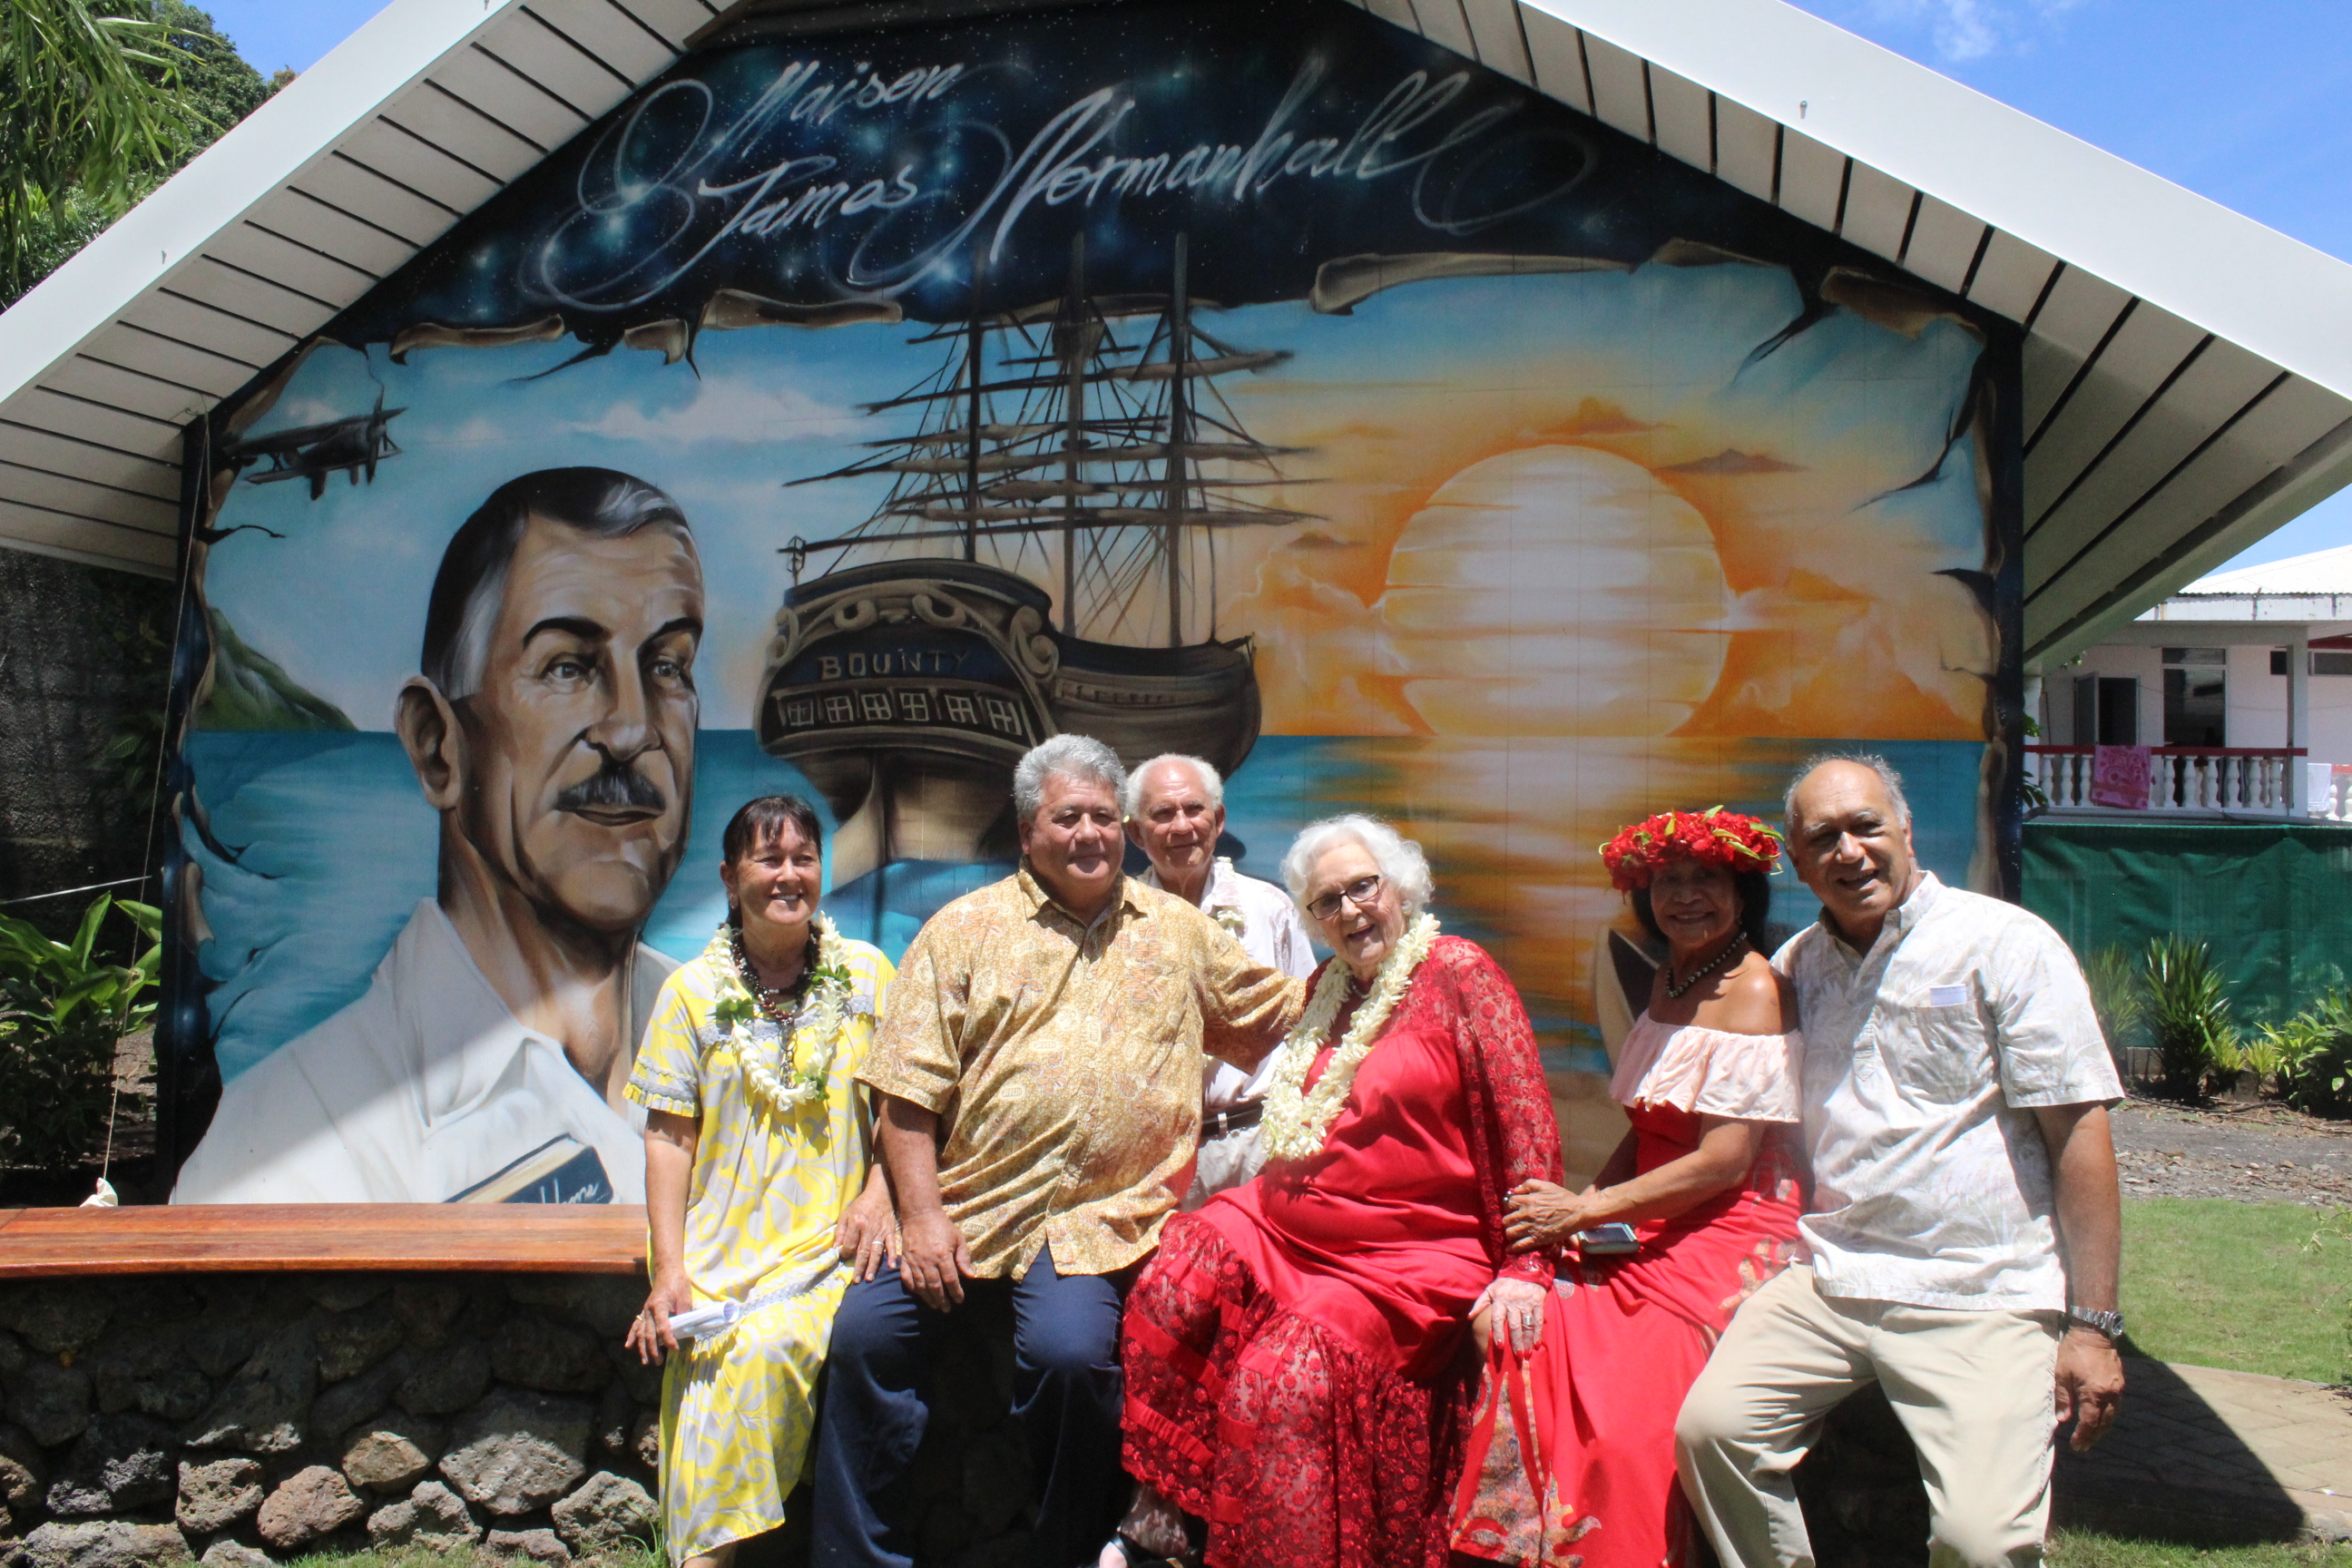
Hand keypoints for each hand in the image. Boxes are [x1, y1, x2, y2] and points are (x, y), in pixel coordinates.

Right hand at [625, 1268, 693, 1364]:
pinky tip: (628, 1346)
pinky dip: (632, 1336)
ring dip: (643, 1348)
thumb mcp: (685, 1298)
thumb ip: (684, 1314)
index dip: (669, 1339)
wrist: (668, 1271)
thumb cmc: (678, 1283)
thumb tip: (687, 1332)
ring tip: (646, 1361)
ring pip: (641, 1332)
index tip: (676, 1349)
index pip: (663, 1327)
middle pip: (649, 1333)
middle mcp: (649, 1310)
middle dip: (654, 1349)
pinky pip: (635, 1325)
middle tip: (659, 1362)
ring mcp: (645, 1311)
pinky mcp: (645, 1312)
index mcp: (660, 1305)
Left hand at [835, 1180, 901, 1282]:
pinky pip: (891, 1245)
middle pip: (863, 1251)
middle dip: (859, 1267)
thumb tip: (836, 1248)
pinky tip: (892, 1266)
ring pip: (876, 1252)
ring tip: (869, 1278)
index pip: (850, 1243)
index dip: (845, 1253)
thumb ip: (840, 1231)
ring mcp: (881, 1232)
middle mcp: (868, 1229)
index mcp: (856, 1224)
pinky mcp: (890, 1232)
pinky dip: (891, 1255)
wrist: (881, 1193)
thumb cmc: (861, 1204)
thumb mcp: (846, 1214)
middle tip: (856, 1280)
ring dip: (873, 1266)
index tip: (842, 1257)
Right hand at [897, 1207, 974, 1311]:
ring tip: (935, 1306)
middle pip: (935, 1286)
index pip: (950, 1279)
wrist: (920, 1214)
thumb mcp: (958, 1239)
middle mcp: (928, 1261)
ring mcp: (914, 1261)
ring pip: (921, 1286)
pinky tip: (919, 1294)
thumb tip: (970, 1276)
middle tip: (946, 1309)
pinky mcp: (905, 1260)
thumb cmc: (942, 1226)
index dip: (955, 1292)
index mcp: (943, 1255)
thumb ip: (964, 1258)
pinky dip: (913, 1289)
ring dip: (928, 1298)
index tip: (959, 1300)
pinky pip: (907, 1279)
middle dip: (942, 1300)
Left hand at [1471, 1276, 1547, 1355]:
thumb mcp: (1490, 1290)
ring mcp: (1527, 1304)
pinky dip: (1538, 1333)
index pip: (1498, 1319)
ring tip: (1526, 1354)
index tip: (1499, 1346)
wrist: (1525, 1270)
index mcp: (1500, 1300)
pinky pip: (1538, 1321)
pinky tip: (1536, 1344)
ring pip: (1527, 1325)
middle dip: (1516, 1342)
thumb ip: (1480, 1303)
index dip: (1498, 1333)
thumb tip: (1469, 1317)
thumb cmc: (1505, 1284)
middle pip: (1514, 1326)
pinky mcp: (1538, 1303)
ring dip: (1527, 1341)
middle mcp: (1513, 1303)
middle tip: (1517, 1356)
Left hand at [1505, 1180, 1603, 1252]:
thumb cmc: (1563, 1198)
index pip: (1509, 1203)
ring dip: (1510, 1233)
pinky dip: (1513, 1248)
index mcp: (1528, 1200)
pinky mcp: (1538, 1239)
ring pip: (1510, 1233)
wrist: (1577, 1212)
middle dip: (1509, 1221)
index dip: (1510, 1207)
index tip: (1514, 1210)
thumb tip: (1515, 1190)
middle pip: (1507, 1220)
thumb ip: (1529, 1185)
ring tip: (1513, 1234)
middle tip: (1513, 1223)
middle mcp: (1527, 1214)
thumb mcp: (1546, 1185)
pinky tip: (1510, 1249)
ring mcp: (1531, 1227)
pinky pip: (1520, 1245)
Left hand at [2054, 1326, 2124, 1450]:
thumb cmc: (2074, 1351)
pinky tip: (2101, 1419)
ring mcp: (2118, 1389)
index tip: (2076, 1446)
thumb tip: (2062, 1419)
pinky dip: (2108, 1416)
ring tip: (2091, 1437)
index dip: (2083, 1436)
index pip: (2089, 1423)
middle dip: (2093, 1437)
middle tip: (2083, 1447)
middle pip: (2103, 1424)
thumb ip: (2063, 1398)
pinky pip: (2116, 1406)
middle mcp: (2110, 1395)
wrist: (2094, 1332)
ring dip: (2102, 1429)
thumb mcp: (2061, 1374)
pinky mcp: (2120, 1383)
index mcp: (2094, 1394)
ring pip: (2112, 1417)